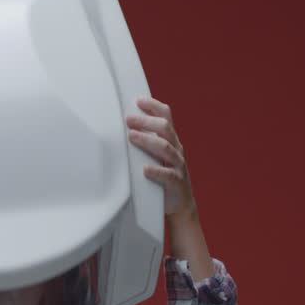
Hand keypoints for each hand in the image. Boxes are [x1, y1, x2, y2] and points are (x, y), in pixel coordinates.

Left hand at [126, 96, 195, 216]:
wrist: (180, 204)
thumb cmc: (164, 177)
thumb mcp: (157, 156)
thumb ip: (147, 142)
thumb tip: (124, 127)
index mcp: (172, 141)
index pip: (166, 117)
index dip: (154, 106)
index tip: (138, 100)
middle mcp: (177, 150)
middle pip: (165, 128)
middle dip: (146, 121)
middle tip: (129, 119)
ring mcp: (178, 165)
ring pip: (166, 148)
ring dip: (147, 140)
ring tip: (132, 136)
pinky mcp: (177, 183)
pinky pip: (169, 175)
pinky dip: (156, 171)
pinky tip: (145, 170)